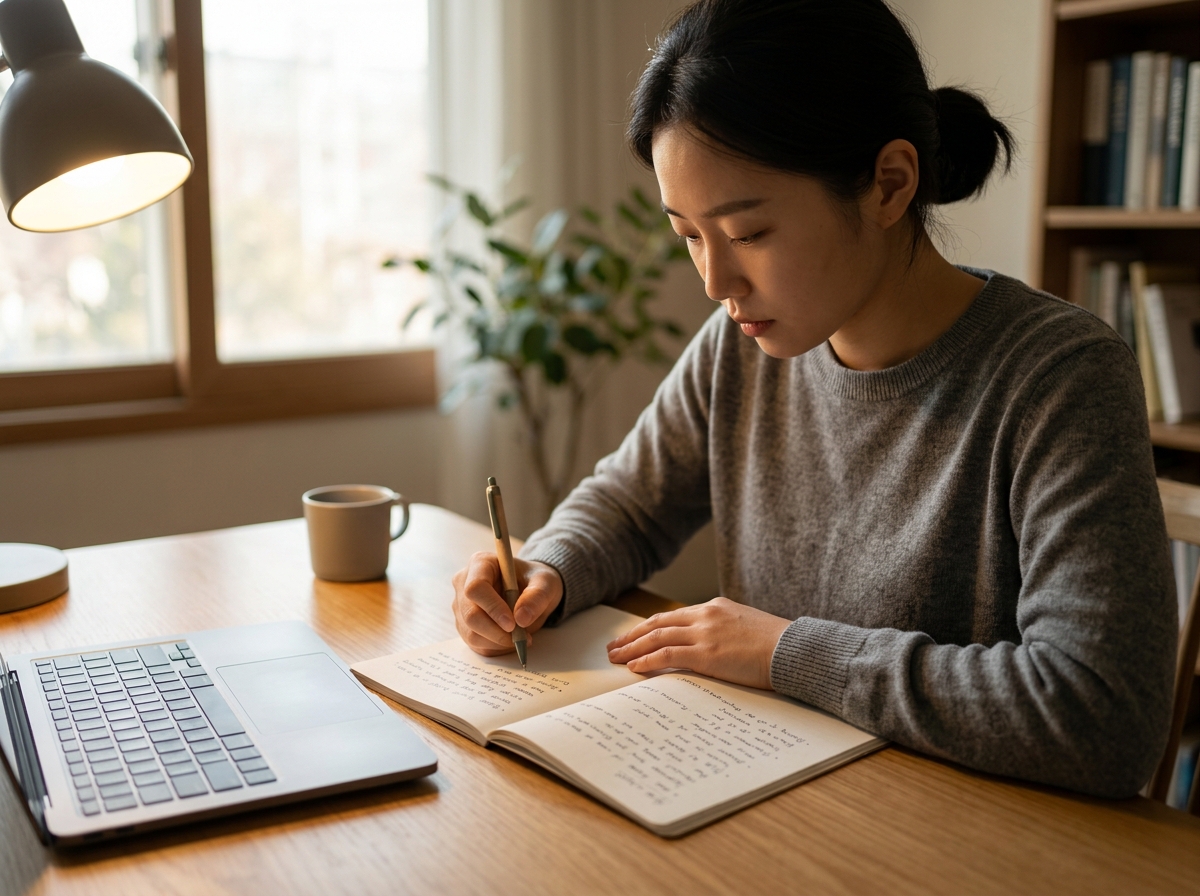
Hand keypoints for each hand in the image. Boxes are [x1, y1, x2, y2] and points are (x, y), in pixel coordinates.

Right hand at [452, 552, 563, 655]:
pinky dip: (495, 648)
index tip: (513, 623)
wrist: (530, 591)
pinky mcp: (464, 625)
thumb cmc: (535, 581)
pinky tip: (511, 640)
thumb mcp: (545, 582)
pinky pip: (475, 644)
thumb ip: (537, 596)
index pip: (476, 587)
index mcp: (480, 563)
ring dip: (498, 642)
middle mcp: (464, 583)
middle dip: (496, 632)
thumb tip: (521, 618)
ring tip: (521, 637)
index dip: (493, 608)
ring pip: (471, 633)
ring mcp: (461, 606)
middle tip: (521, 637)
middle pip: (470, 614)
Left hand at [606, 597, 791, 689]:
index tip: (633, 636)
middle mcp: (706, 616)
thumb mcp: (746, 628)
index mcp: (715, 607)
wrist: (794, 650)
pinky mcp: (707, 654)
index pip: (672, 616)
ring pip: (657, 637)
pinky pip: (667, 655)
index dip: (648, 627)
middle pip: (658, 623)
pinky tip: (634, 667)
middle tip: (614, 647)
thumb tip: (709, 647)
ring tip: (616, 658)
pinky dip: (647, 660)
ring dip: (632, 648)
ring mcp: (705, 634)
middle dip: (632, 636)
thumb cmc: (777, 645)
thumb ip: (723, 632)